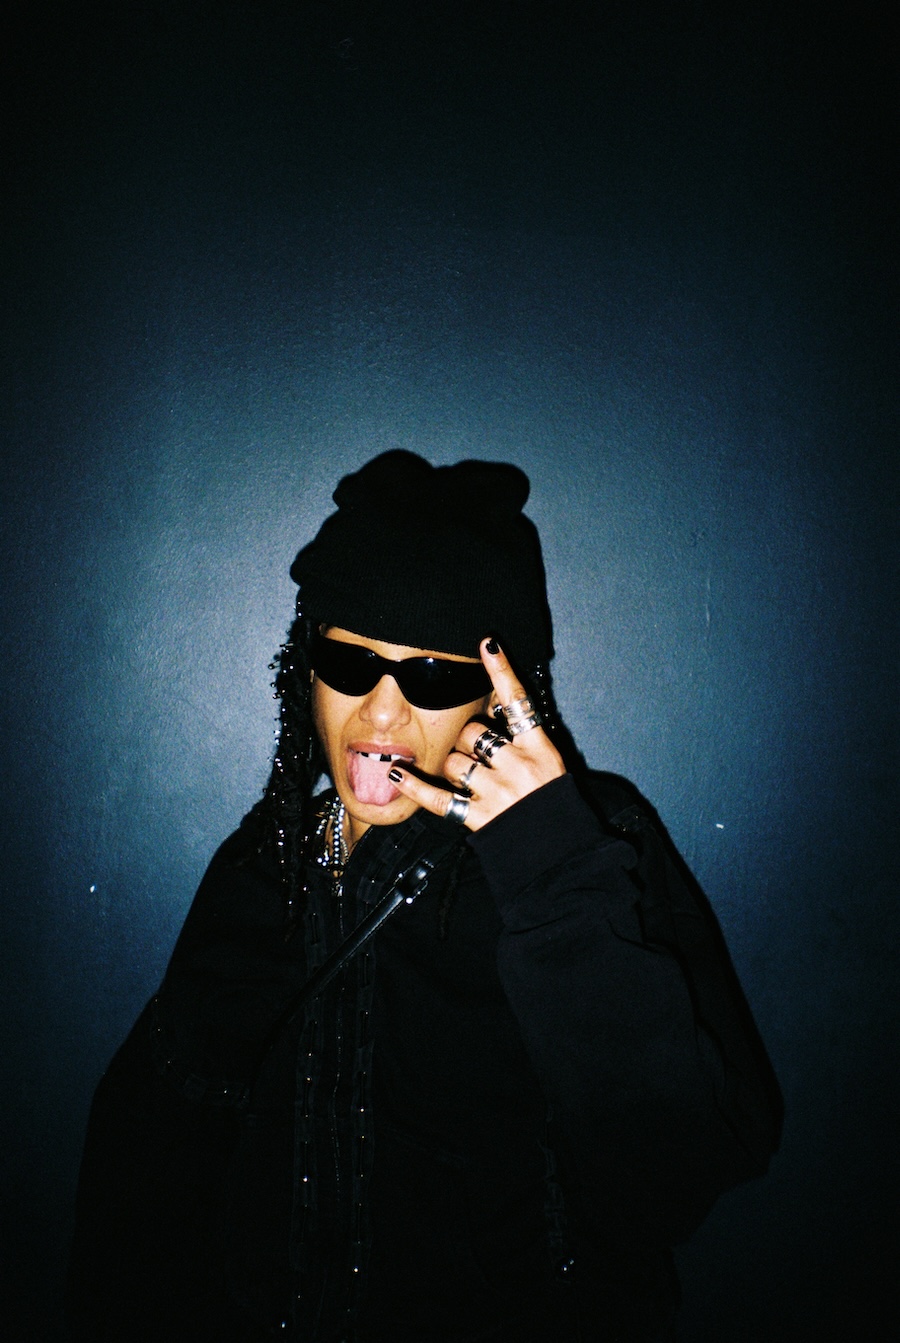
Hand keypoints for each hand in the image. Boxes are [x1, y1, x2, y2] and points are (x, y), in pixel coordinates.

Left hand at [387, 638, 565, 830]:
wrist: (560, 852)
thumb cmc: (553, 805)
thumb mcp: (550, 762)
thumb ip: (522, 736)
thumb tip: (493, 705)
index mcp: (538, 748)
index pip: (518, 701)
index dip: (502, 670)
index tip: (487, 642)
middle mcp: (518, 765)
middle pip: (472, 732)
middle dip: (467, 739)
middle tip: (478, 755)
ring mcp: (497, 791)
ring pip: (453, 761)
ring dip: (454, 767)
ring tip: (471, 781)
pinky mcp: (478, 817)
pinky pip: (437, 797)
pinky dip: (413, 785)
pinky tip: (395, 772)